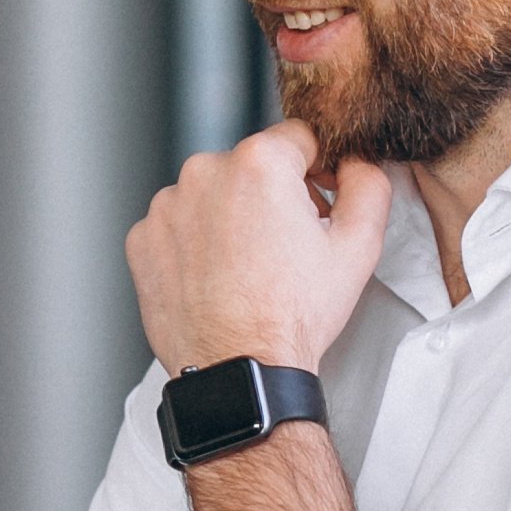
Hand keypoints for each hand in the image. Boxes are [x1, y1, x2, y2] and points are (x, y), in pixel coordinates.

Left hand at [127, 119, 392, 375]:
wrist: (240, 371)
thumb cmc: (292, 317)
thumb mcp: (358, 247)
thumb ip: (369, 184)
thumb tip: (358, 161)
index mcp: (259, 163)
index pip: (298, 138)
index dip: (317, 169)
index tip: (316, 203)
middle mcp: (204, 172)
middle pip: (250, 166)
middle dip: (270, 196)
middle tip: (285, 247)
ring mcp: (166, 206)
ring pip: (210, 194)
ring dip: (230, 218)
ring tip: (248, 268)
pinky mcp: (142, 239)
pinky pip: (177, 226)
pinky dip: (195, 244)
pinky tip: (216, 277)